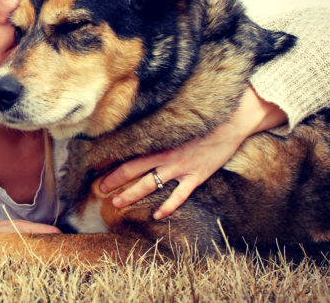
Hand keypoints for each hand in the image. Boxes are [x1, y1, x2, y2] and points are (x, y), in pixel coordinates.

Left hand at [99, 85, 286, 219]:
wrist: (233, 119)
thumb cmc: (204, 115)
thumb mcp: (177, 117)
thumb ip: (159, 124)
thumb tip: (139, 122)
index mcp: (160, 139)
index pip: (129, 151)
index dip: (112, 161)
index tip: (96, 168)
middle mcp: (166, 154)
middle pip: (133, 170)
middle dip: (114, 181)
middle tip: (99, 190)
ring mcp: (181, 167)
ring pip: (150, 184)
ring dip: (132, 195)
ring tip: (117, 203)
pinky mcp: (197, 175)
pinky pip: (179, 195)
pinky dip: (167, 206)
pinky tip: (156, 215)